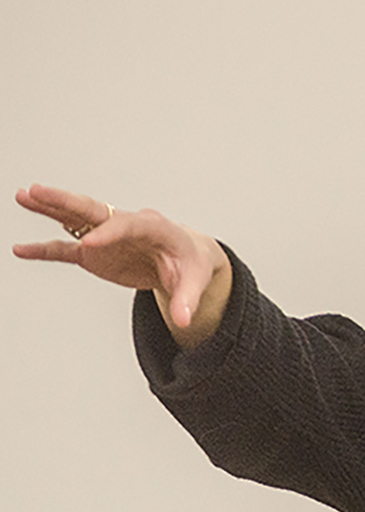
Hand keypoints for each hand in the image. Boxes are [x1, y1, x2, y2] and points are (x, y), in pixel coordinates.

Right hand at [13, 183, 232, 347]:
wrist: (186, 258)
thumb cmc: (191, 263)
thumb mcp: (196, 281)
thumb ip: (186, 299)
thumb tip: (184, 320)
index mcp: (155, 228)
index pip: (130, 225)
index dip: (110, 234)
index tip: (89, 244)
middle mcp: (127, 226)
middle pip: (94, 209)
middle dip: (66, 200)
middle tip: (37, 191)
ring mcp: (107, 237)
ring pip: (75, 219)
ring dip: (49, 208)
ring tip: (22, 196)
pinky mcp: (96, 253)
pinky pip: (66, 249)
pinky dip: (44, 250)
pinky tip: (21, 250)